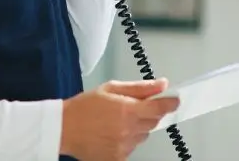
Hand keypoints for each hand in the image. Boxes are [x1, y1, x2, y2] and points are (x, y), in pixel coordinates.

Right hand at [59, 78, 179, 160]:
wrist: (64, 128)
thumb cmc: (84, 107)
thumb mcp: (111, 89)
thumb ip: (139, 88)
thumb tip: (161, 84)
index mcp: (128, 110)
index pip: (160, 107)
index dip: (170, 103)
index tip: (175, 101)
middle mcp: (128, 130)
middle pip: (153, 122)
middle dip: (148, 114)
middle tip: (131, 109)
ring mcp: (124, 146)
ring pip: (143, 136)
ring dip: (136, 128)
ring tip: (116, 122)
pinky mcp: (118, 158)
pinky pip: (132, 148)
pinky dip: (127, 140)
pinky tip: (111, 134)